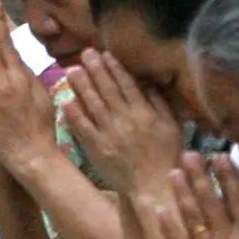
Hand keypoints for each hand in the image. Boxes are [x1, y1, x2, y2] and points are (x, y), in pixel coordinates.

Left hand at [62, 50, 183, 204]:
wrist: (152, 186)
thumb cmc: (166, 157)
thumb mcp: (173, 128)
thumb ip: (161, 105)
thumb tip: (149, 84)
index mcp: (145, 113)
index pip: (127, 85)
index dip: (114, 68)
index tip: (105, 54)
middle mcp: (125, 120)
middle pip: (107, 89)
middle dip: (95, 69)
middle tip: (85, 53)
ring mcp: (109, 133)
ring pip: (93, 104)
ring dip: (81, 85)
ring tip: (71, 69)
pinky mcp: (96, 147)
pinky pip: (82, 127)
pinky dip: (74, 113)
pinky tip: (65, 99)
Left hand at [153, 152, 238, 238]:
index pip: (238, 197)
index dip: (228, 175)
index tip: (219, 156)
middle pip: (209, 200)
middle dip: (199, 175)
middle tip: (188, 154)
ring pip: (190, 216)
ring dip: (181, 192)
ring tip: (172, 172)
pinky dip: (167, 225)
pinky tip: (158, 208)